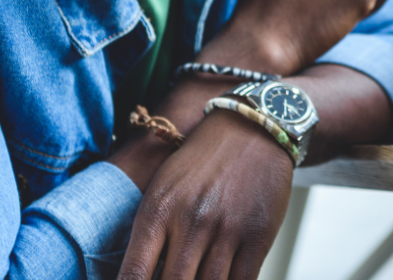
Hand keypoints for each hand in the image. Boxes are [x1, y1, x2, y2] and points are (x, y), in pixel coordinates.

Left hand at [117, 109, 293, 279]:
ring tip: (195, 278)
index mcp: (158, 210)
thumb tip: (138, 279)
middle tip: (174, 278)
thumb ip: (150, 236)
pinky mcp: (258, 234)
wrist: (251, 127)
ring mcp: (226, 229)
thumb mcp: (163, 188)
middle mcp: (191, 221)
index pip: (133, 276)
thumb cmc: (200, 162)